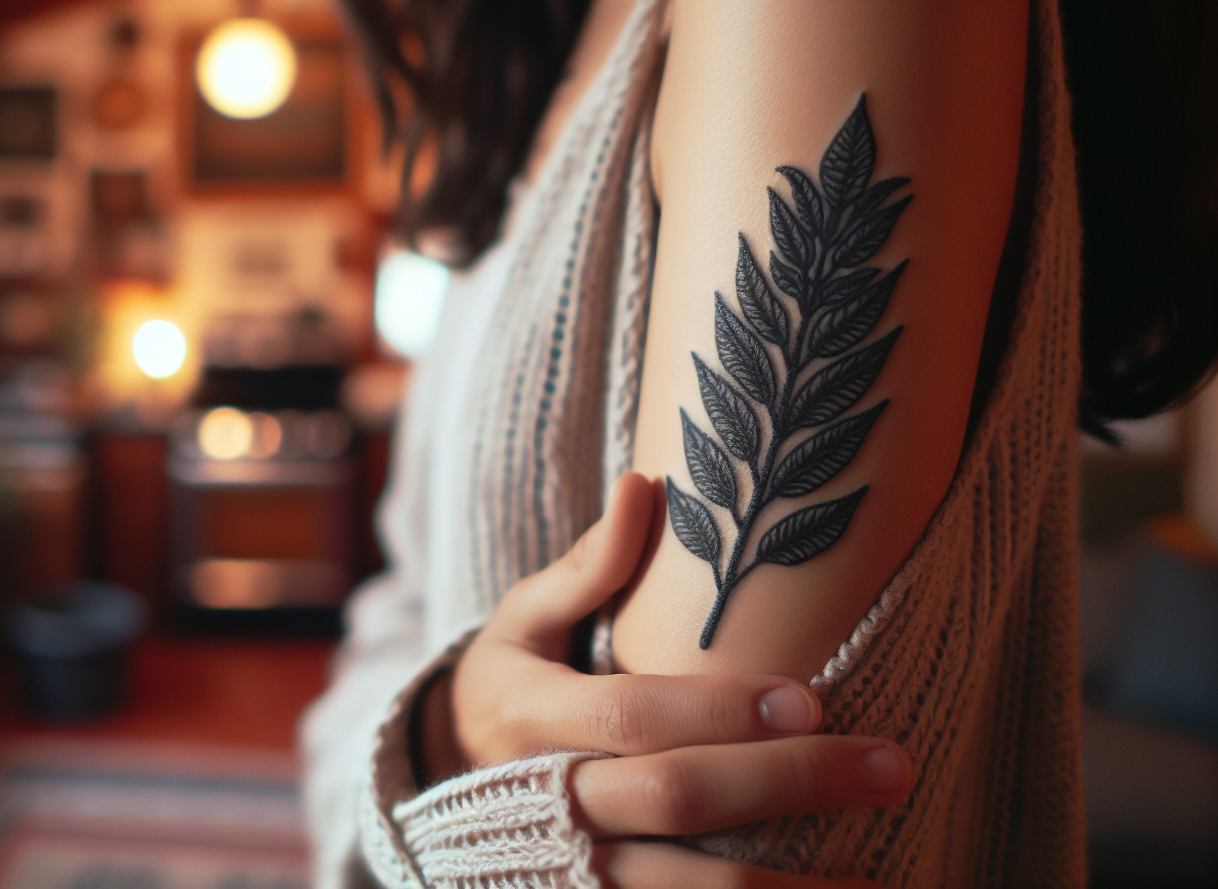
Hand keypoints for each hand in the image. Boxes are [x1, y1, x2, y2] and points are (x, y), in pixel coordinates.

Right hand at [417, 472, 910, 887]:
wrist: (442, 787)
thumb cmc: (508, 686)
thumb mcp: (523, 620)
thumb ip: (587, 567)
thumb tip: (646, 486)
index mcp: (532, 716)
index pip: (633, 718)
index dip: (720, 713)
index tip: (810, 701)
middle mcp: (550, 802)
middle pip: (678, 802)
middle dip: (789, 785)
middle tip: (893, 768)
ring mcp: (574, 870)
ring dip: (788, 888)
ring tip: (885, 879)